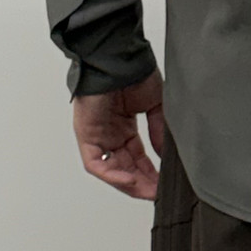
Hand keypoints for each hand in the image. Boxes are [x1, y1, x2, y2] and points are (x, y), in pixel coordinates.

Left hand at [72, 74, 166, 201]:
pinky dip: (112, 175)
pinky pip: (96, 163)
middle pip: (125, 168)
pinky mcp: (86, 134)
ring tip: (148, 191)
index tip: (165, 184)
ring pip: (110, 170)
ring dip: (129, 183)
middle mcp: (109, 134)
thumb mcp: (155, 105)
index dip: (151, 174)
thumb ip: (158, 131)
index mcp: (124, 126)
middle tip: (158, 193)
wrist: (119, 56)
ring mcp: (96, 135)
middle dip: (142, 183)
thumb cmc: (134, 71)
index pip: (138, 158)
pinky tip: (130, 180)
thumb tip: (163, 154)